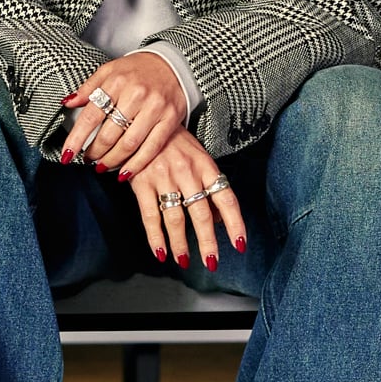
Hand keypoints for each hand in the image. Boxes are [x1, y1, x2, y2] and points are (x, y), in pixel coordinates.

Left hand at [55, 50, 190, 172]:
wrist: (173, 64)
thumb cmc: (138, 69)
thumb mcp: (109, 70)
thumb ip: (88, 88)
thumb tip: (67, 103)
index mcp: (116, 82)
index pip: (90, 116)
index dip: (76, 139)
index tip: (67, 155)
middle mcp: (135, 95)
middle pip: (109, 134)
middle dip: (95, 152)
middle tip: (88, 160)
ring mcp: (154, 108)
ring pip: (129, 144)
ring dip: (112, 160)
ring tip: (103, 166)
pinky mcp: (170, 119)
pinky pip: (151, 147)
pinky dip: (137, 164)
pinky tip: (125, 173)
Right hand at [122, 130, 249, 270]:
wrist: (141, 120)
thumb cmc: (173, 142)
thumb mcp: (198, 158)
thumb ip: (209, 187)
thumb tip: (222, 219)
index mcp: (206, 166)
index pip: (226, 198)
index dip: (235, 223)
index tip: (239, 244)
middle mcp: (187, 172)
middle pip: (201, 213)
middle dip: (207, 242)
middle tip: (212, 262)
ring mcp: (164, 177)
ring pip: (175, 218)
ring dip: (180, 244)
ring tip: (184, 261)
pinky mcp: (141, 182)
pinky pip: (150, 216)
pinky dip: (155, 237)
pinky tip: (160, 252)